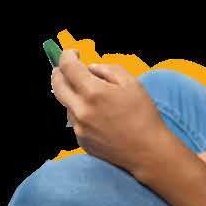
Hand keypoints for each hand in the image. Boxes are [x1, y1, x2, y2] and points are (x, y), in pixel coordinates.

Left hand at [51, 50, 169, 174]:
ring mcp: (79, 128)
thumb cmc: (143, 115)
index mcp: (93, 92)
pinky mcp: (81, 141)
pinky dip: (81, 113)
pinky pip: (75, 120)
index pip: (67, 67)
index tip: (74, 53)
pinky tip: (100, 117)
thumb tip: (90, 68)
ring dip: (73, 95)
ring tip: (95, 98)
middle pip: (57, 85)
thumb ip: (107, 69)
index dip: (67, 56)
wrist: (148, 151)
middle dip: (60, 72)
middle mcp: (80, 110)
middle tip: (69, 68)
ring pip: (66, 104)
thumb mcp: (131, 83)